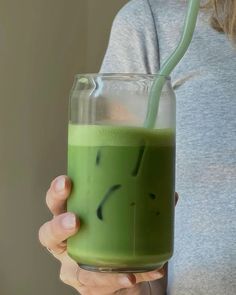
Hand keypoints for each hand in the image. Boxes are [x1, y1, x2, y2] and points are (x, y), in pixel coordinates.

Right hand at [39, 175, 171, 294]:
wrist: (124, 275)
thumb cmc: (119, 240)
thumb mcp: (126, 221)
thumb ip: (146, 208)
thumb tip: (171, 194)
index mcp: (73, 218)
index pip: (56, 203)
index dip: (56, 193)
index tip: (67, 182)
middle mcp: (67, 244)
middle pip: (48, 235)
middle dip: (59, 226)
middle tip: (75, 220)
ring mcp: (74, 269)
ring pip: (74, 271)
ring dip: (97, 270)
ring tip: (123, 270)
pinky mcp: (89, 289)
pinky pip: (102, 287)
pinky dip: (120, 282)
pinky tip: (137, 277)